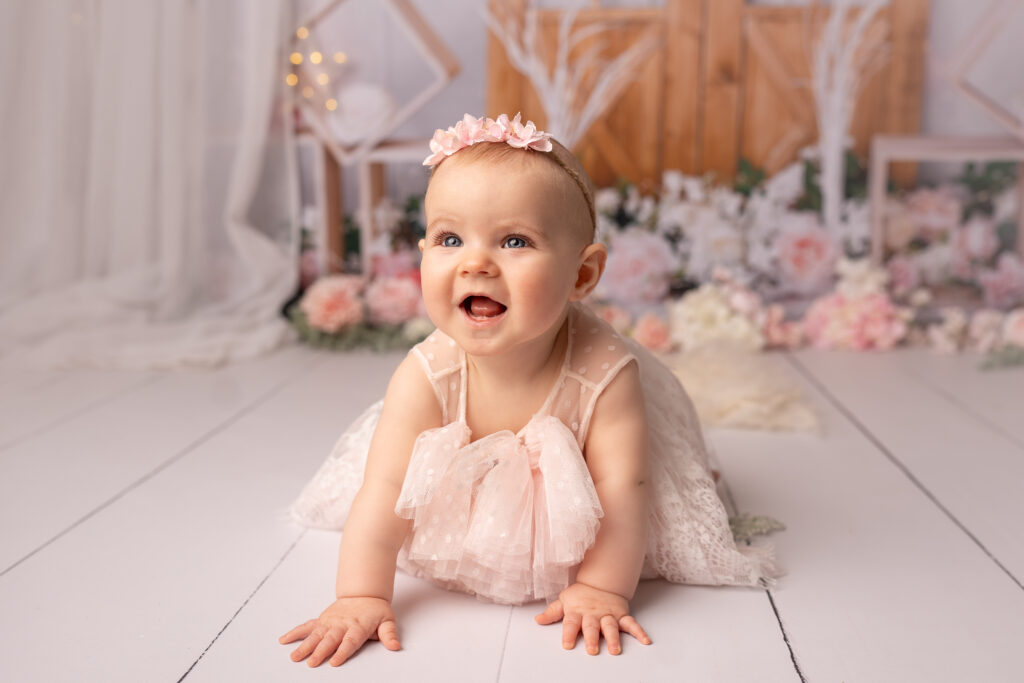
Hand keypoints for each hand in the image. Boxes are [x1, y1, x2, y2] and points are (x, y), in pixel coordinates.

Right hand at [278, 596, 399, 666]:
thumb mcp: (387, 620)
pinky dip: (295, 632)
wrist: (364, 593)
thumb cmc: (375, 610)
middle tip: (311, 663)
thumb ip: (389, 634)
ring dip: (305, 645)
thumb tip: (395, 646)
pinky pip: (306, 626)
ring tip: (294, 657)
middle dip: (320, 651)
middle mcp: (341, 624)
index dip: (342, 652)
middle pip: (330, 639)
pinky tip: (284, 640)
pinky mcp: (321, 620)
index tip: (334, 662)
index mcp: (357, 626)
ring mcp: (329, 622)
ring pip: (315, 634)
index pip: (350, 641)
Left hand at [535, 582, 650, 654]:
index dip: (568, 634)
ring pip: (611, 626)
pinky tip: (645, 641)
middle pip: (592, 627)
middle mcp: (593, 614)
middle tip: (592, 650)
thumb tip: (537, 620)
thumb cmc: (581, 595)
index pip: (570, 623)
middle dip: (592, 638)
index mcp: (577, 612)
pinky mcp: (621, 615)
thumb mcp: (564, 601)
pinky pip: (631, 624)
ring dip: (613, 638)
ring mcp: (608, 615)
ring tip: (615, 650)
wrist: (601, 582)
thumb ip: (552, 612)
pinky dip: (639, 632)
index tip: (566, 645)